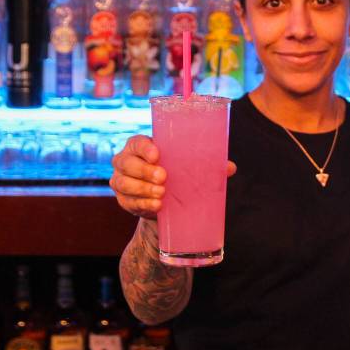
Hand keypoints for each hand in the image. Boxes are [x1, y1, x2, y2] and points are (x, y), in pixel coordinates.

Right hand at [110, 135, 236, 218]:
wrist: (164, 201)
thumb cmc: (175, 174)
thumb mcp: (187, 166)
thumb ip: (206, 164)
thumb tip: (230, 167)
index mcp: (140, 146)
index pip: (136, 142)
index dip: (144, 148)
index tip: (157, 155)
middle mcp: (125, 160)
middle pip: (126, 162)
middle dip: (144, 171)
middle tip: (163, 178)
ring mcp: (120, 180)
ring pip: (123, 182)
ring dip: (142, 189)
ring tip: (161, 194)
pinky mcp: (123, 200)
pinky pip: (127, 202)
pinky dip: (141, 204)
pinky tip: (155, 206)